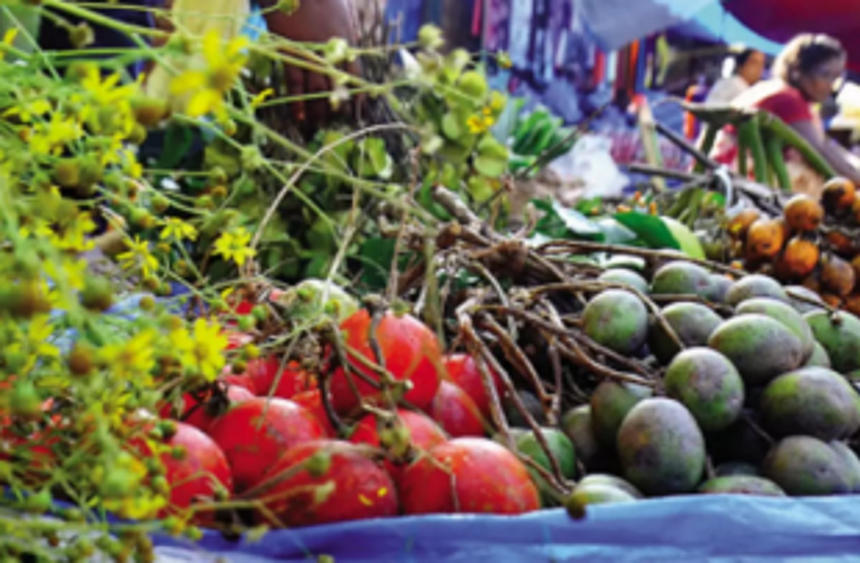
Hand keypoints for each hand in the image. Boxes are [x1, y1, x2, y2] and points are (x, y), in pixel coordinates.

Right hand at [262, 0, 363, 123]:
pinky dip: (297, 101)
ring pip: (316, 89)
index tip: (359, 108)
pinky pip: (295, 84)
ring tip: (317, 123)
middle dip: (335, 105)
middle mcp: (330, 52)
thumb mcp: (340, 12)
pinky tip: (299, 115)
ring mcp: (310, 55)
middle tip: (334, 120)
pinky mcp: (290, 55)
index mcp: (344, 41)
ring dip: (317, 108)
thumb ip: (344, 31)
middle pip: (335, 86)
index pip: (355, 73)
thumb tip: (348, 45)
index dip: (358, 92)